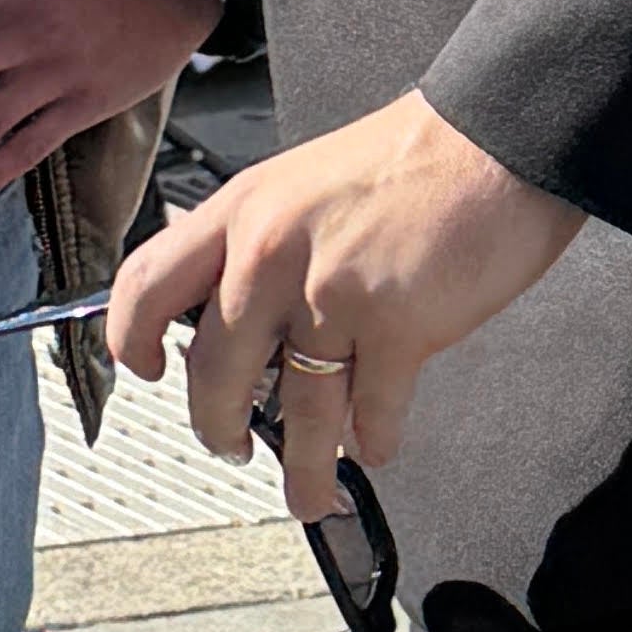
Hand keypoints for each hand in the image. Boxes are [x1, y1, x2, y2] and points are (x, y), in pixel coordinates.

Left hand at [106, 90, 583, 517]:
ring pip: (294, 412)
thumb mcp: (304, 182)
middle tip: (230, 448)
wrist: (499, 139)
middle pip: (213, 373)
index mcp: (242, 211)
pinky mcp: (398, 327)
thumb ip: (263, 244)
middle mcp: (271, 255)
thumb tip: (245, 323)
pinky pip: (369, 412)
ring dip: (301, 467)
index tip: (143, 369)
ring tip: (307, 491)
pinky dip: (371, 441)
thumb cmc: (415, 156)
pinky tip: (373, 448)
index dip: (131, 339)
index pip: (146, 283)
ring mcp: (333, 294)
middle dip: (217, 429)